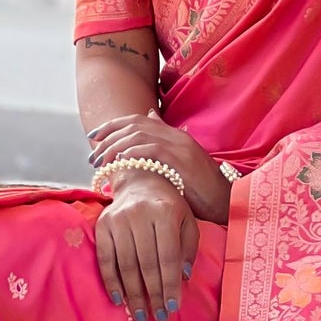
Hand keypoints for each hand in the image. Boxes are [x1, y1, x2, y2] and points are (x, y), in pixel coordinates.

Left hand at [88, 113, 232, 225]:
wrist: (227, 201)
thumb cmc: (200, 191)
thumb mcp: (178, 167)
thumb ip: (162, 152)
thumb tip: (144, 142)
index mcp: (174, 135)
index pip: (137, 119)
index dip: (112, 125)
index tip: (94, 137)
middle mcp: (177, 136)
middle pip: (134, 124)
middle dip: (108, 136)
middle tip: (93, 154)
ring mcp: (181, 147)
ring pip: (139, 136)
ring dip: (115, 147)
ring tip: (102, 162)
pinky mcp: (183, 161)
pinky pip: (153, 150)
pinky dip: (133, 153)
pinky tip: (121, 161)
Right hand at [95, 175, 195, 320]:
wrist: (141, 179)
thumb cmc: (169, 206)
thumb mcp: (187, 221)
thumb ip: (188, 248)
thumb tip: (182, 279)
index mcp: (166, 212)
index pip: (168, 256)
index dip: (170, 285)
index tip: (172, 308)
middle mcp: (140, 214)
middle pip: (146, 263)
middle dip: (153, 294)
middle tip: (157, 317)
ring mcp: (118, 219)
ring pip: (125, 264)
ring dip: (133, 294)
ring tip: (140, 315)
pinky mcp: (102, 225)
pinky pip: (105, 259)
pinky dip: (111, 281)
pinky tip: (118, 299)